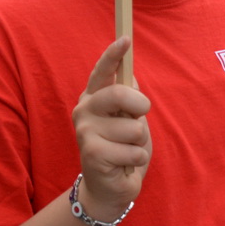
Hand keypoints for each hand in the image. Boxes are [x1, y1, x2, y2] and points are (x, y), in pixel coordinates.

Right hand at [72, 38, 151, 221]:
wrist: (110, 186)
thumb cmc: (122, 146)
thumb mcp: (129, 117)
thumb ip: (127, 97)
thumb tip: (129, 74)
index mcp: (94, 97)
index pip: (102, 71)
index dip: (113, 55)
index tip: (126, 38)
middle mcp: (84, 110)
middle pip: (120, 95)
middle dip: (140, 107)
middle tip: (137, 119)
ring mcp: (85, 132)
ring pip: (134, 128)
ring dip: (139, 142)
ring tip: (126, 149)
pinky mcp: (92, 154)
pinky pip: (134, 150)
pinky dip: (137, 159)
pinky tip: (123, 164)